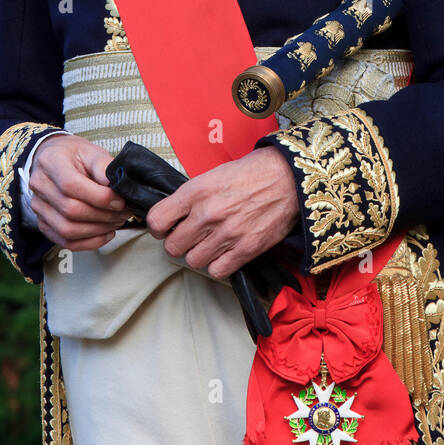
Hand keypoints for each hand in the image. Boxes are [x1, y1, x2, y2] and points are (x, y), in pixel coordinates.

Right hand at [29, 134, 129, 251]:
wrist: (54, 159)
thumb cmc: (73, 155)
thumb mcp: (90, 151)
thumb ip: (103, 165)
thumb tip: (116, 183)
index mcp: (51, 162)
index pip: (71, 185)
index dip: (98, 196)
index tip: (119, 200)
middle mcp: (40, 185)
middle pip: (70, 210)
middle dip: (103, 215)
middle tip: (123, 212)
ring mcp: (39, 207)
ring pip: (68, 229)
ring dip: (98, 230)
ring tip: (116, 221)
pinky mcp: (43, 223)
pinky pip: (66, 241)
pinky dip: (90, 242)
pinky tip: (106, 233)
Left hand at [145, 147, 298, 279]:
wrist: (287, 178)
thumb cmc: (250, 173)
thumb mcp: (212, 175)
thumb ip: (191, 197)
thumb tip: (173, 215)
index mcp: (196, 191)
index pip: (157, 221)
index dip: (158, 227)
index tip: (166, 227)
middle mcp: (208, 214)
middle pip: (172, 247)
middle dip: (178, 243)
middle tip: (189, 237)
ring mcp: (226, 234)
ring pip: (193, 261)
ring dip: (198, 254)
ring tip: (209, 244)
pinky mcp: (245, 250)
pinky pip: (216, 271)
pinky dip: (217, 265)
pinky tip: (223, 253)